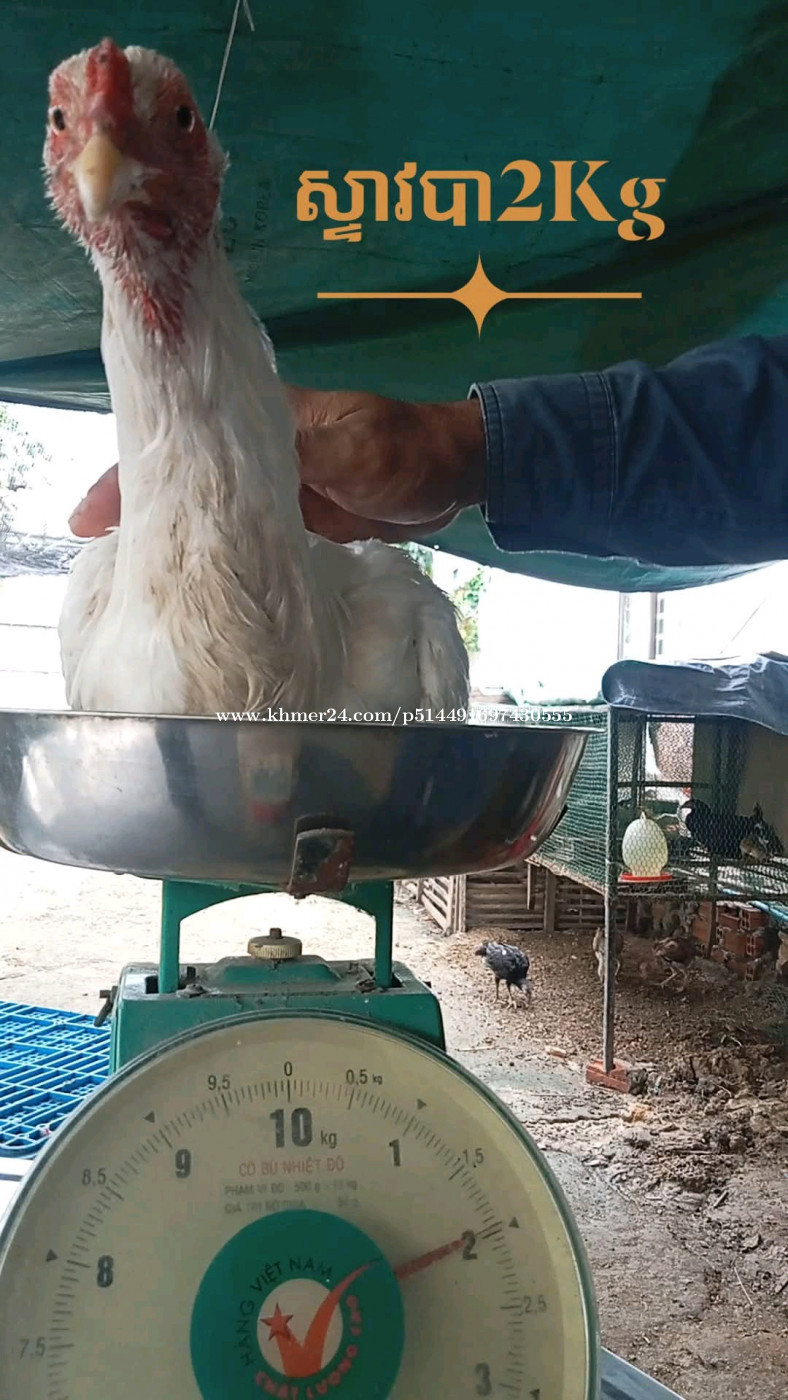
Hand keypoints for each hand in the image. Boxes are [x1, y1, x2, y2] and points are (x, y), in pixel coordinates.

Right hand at [68, 388, 485, 541]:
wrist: (453, 476)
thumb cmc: (406, 451)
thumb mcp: (353, 450)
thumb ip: (297, 456)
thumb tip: (238, 472)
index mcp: (264, 421)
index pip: (184, 438)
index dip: (135, 471)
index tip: (93, 513)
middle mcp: (258, 455)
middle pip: (185, 477)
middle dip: (139, 508)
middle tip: (93, 546)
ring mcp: (274, 493)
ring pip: (209, 512)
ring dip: (174, 536)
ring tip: (130, 573)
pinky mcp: (295, 525)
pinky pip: (242, 541)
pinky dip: (216, 558)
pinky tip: (194, 584)